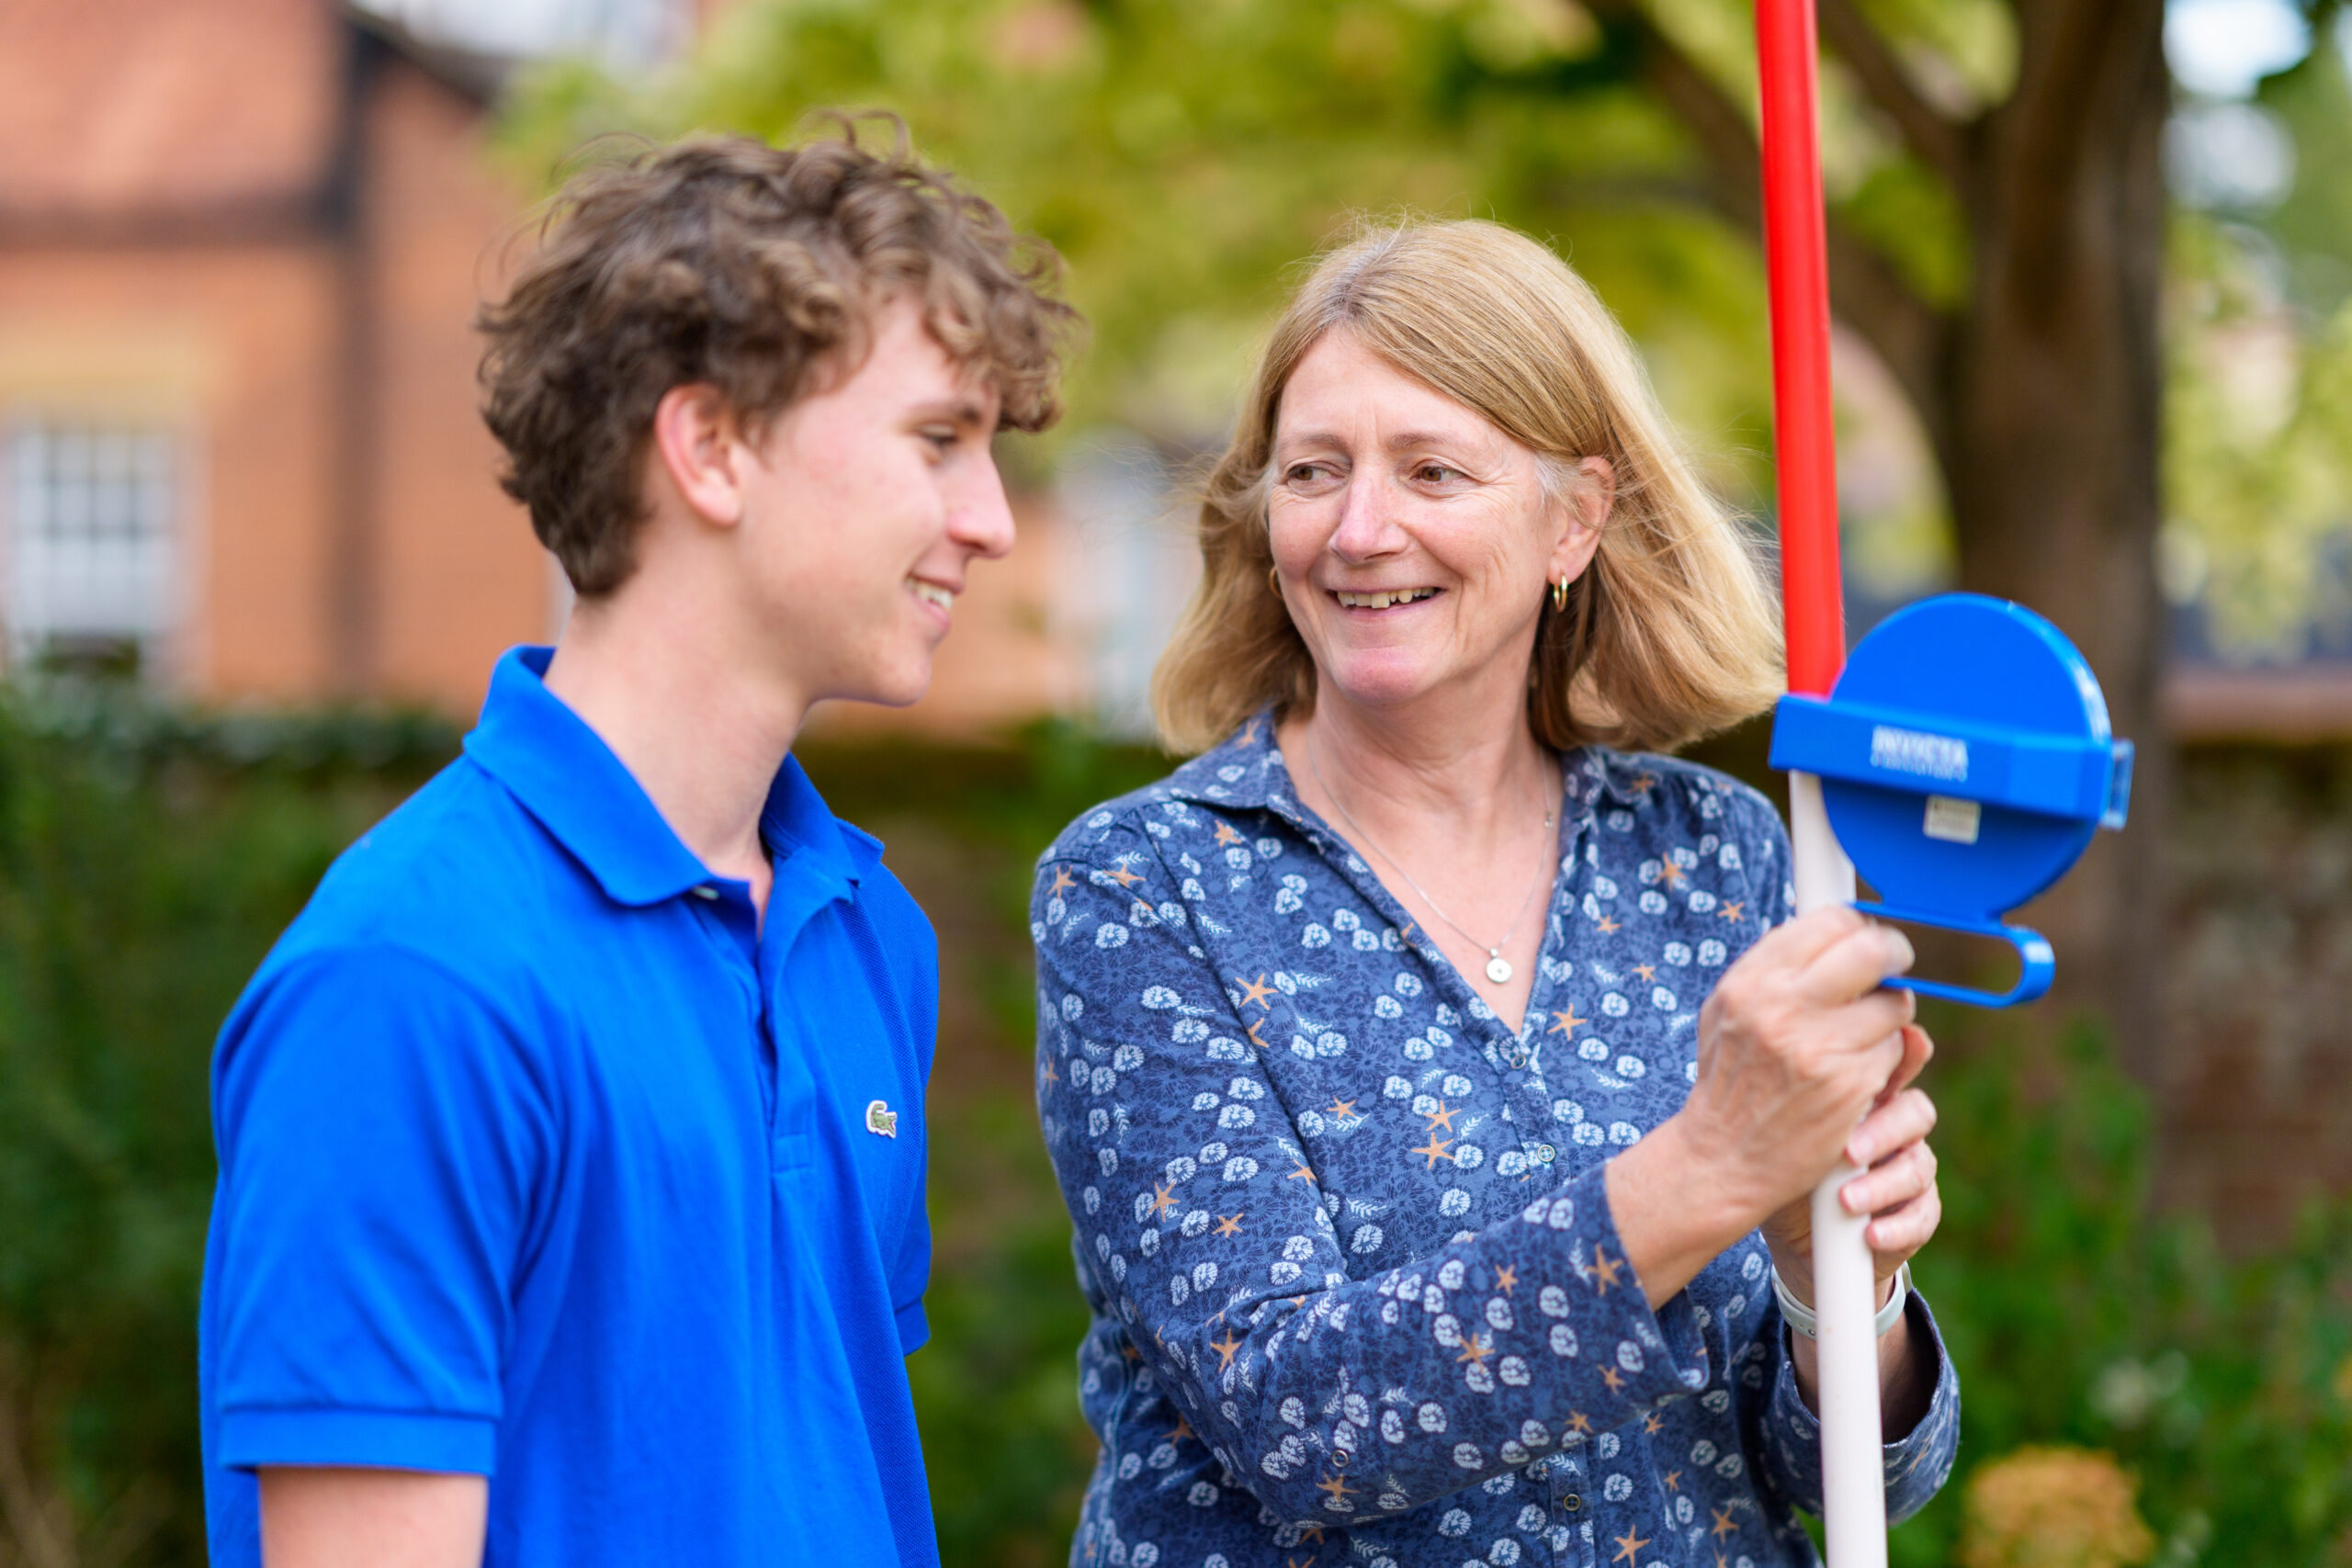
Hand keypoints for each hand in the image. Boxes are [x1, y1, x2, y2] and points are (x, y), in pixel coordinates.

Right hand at [1674, 906, 1917, 1239]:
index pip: (1831, 922)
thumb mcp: (1728, 1011)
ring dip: (1887, 1016)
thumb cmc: (1731, 1079)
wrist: (1724, 1157)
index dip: (1859, 928)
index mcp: (1751, 982)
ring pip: (1894, 1004)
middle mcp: (1782, 1008)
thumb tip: (1836, 930)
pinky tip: (1853, 1072)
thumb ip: (1775, 969)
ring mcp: (1819, 1047)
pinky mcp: (1851, 1085)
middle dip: (1893, 956)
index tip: (1866, 942)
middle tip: (1894, 966)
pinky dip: (1883, 1058)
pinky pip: (1894, 1050)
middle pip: (1872, 951)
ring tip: (1858, 1035)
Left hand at [1760, 1024, 1941, 1304]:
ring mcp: (1911, 1170)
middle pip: (1916, 1112)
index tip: (1875, 1076)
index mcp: (1868, 1099)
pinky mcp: (1919, 1213)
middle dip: (1884, 1131)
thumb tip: (1791, 1059)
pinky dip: (1898, 1227)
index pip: (1898, 1065)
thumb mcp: (1785, 1135)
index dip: (1901, 1059)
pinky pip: (1924, 1216)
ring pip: (1919, 1166)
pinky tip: (1871, 1234)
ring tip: (1846, 1202)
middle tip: (1848, 1153)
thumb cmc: (1787, 1170)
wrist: (1797, 1236)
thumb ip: (1797, 1101)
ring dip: (1882, 1186)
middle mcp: (1896, 1128)